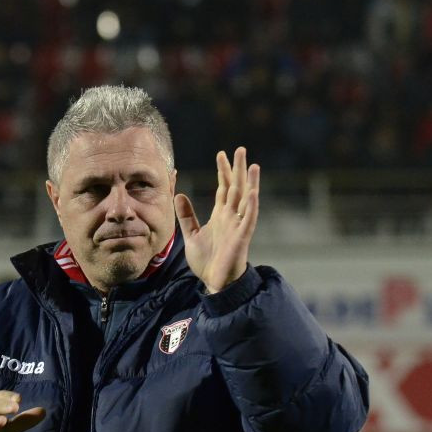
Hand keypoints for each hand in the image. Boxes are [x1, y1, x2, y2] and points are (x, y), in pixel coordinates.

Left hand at [174, 147, 259, 292]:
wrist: (215, 282)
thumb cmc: (207, 261)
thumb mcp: (192, 235)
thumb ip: (186, 216)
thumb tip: (178, 194)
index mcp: (221, 215)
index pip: (224, 187)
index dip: (223, 171)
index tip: (221, 154)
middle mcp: (231, 217)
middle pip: (237, 187)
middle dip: (238, 169)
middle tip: (240, 149)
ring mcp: (238, 226)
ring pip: (246, 200)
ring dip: (250, 183)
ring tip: (253, 165)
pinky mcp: (241, 237)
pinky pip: (248, 219)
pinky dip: (251, 206)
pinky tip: (252, 192)